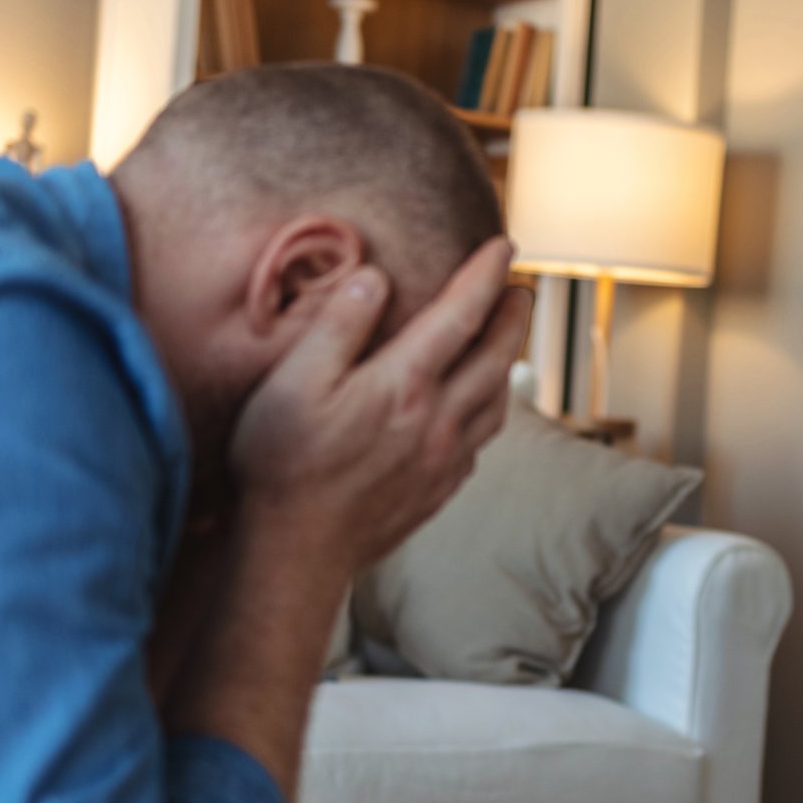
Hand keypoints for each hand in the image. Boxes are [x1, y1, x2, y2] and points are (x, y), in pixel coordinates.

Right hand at [229, 238, 529, 572]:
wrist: (296, 555)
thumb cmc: (282, 465)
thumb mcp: (292, 382)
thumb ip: (338, 325)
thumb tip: (375, 278)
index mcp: (404, 385)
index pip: (460, 315)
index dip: (484, 275)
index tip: (503, 247)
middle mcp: (436, 421)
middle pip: (494, 357)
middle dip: (512, 317)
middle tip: (520, 288)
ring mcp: (442, 461)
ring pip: (496, 403)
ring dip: (508, 364)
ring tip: (507, 343)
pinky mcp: (436, 492)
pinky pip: (479, 443)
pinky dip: (488, 413)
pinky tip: (476, 410)